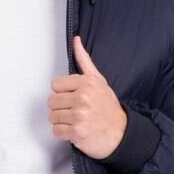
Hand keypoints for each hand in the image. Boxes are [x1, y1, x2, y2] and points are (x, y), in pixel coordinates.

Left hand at [47, 35, 127, 159]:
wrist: (121, 133)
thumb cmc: (108, 108)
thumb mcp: (99, 81)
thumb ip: (84, 61)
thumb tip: (75, 40)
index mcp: (86, 83)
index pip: (55, 85)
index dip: (62, 93)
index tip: (73, 98)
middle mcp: (82, 98)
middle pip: (52, 102)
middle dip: (60, 108)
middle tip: (74, 112)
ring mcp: (79, 116)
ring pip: (52, 117)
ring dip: (61, 121)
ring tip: (75, 121)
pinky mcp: (76, 132)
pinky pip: (56, 131)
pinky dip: (63, 134)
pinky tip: (74, 131)